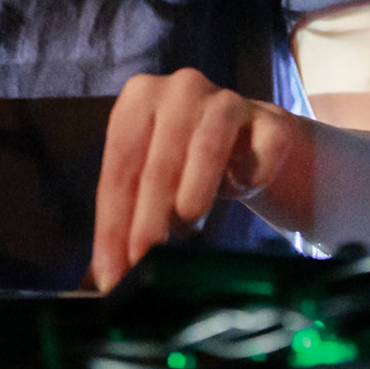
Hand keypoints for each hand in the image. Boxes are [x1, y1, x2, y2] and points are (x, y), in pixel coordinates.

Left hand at [90, 68, 301, 291]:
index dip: (113, 221)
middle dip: (147, 218)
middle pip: (158, 160)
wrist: (250, 143)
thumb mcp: (149, 181)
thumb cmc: (185, 163)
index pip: (119, 165)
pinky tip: (243, 191)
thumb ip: (126, 219)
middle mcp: (179, 88)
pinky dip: (250, 177)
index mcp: (138, 98)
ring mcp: (227, 99)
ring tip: (186, 229)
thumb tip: (100, 280)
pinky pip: (261, 150)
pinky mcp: (269, 117)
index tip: (112, 270)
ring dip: (193, 192)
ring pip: (207, 147)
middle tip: (143, 261)